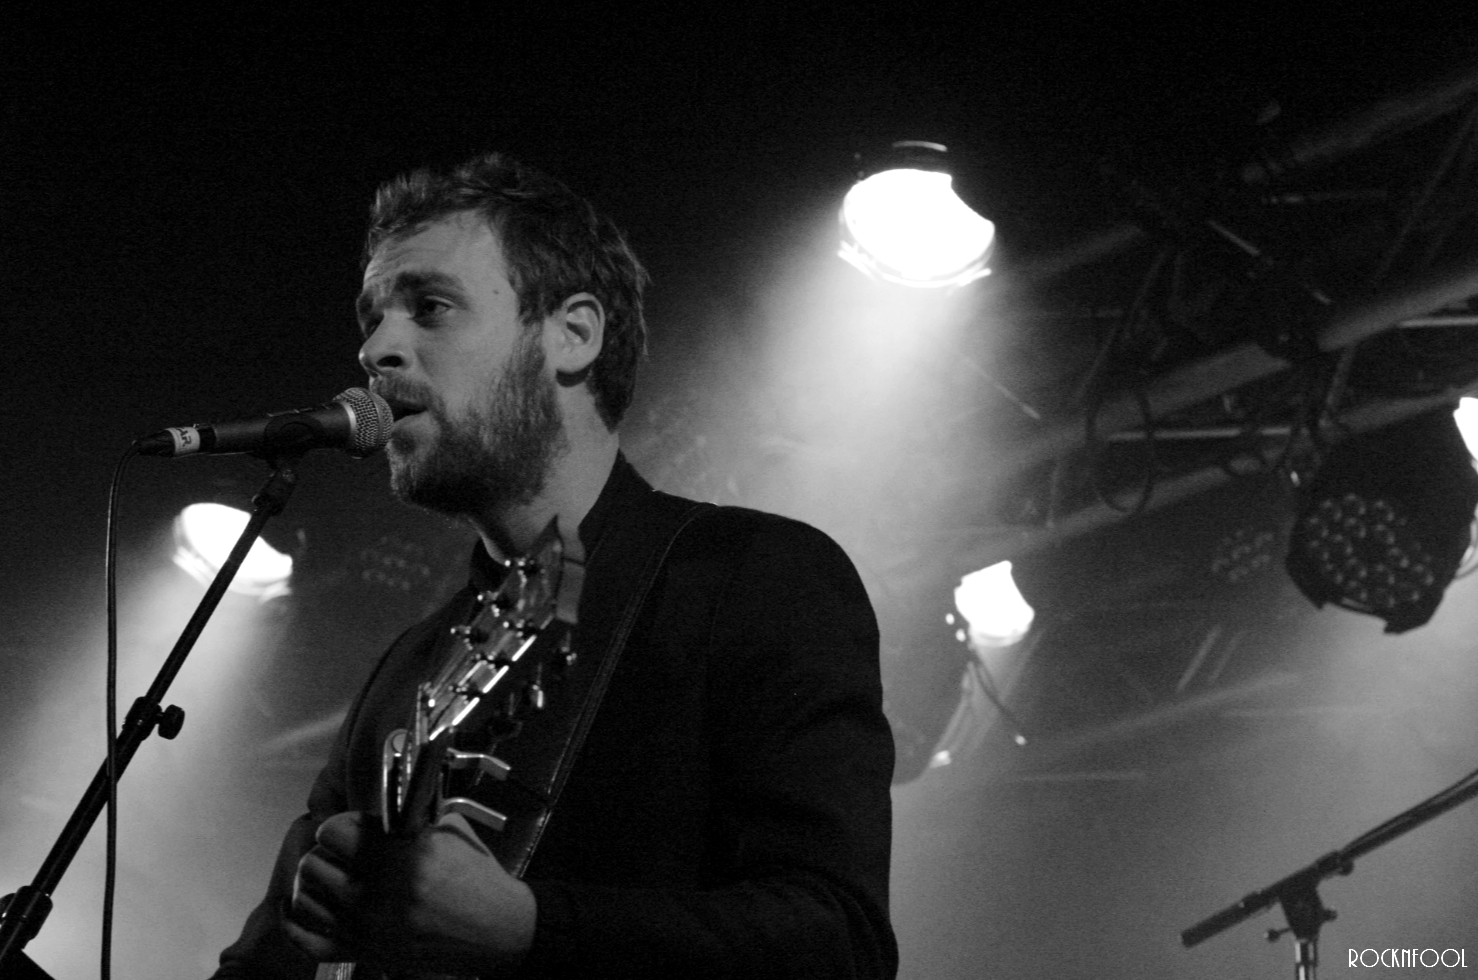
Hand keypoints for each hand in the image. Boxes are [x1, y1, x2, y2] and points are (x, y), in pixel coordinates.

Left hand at [284, 810, 536, 974]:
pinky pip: (307, 939)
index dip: (338, 826)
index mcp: (400, 856)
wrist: (498, 930)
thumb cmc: (477, 878)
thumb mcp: (447, 832)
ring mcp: (367, 928)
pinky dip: (297, 922)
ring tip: (328, 880)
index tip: (347, 831)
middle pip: (312, 863)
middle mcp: (377, 893)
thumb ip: (406, 819)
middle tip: (339, 855)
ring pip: (304, 897)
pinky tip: (304, 907)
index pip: (332, 831)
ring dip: (313, 884)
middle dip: (325, 854)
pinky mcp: (365, 955)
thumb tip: (370, 813)